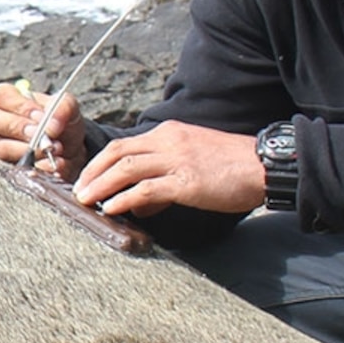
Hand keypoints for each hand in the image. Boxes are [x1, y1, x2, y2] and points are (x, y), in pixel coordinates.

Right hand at [0, 82, 83, 178]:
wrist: (69, 152)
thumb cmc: (60, 125)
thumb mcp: (68, 109)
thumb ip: (63, 108)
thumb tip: (52, 125)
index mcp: (7, 100)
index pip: (0, 95)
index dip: (19, 105)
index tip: (40, 116)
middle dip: (16, 127)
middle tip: (41, 135)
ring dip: (24, 150)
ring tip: (50, 151)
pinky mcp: (1, 168)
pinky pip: (7, 170)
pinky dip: (31, 169)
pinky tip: (49, 166)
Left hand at [73, 121, 265, 217]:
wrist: (264, 166)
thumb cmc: (232, 167)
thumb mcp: (193, 164)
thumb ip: (164, 181)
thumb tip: (139, 205)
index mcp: (169, 133)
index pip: (125, 145)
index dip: (100, 162)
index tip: (87, 178)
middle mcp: (169, 141)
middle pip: (117, 152)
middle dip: (92, 172)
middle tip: (78, 190)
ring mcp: (177, 160)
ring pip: (125, 168)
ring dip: (100, 185)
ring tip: (86, 200)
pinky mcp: (186, 181)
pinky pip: (146, 189)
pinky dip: (124, 199)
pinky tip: (113, 209)